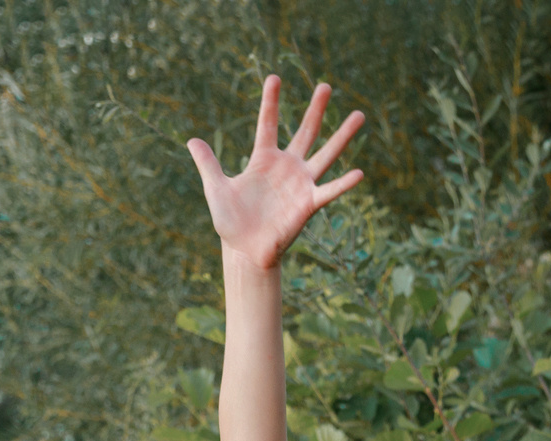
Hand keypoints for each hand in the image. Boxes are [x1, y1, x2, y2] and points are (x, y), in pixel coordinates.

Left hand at [187, 76, 363, 271]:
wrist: (244, 251)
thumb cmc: (231, 222)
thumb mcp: (216, 189)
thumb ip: (208, 164)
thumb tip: (191, 140)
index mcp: (263, 159)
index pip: (267, 124)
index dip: (270, 102)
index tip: (274, 78)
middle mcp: (286, 167)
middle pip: (305, 131)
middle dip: (315, 109)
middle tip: (326, 86)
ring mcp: (300, 184)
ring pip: (325, 154)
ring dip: (342, 136)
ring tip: (359, 115)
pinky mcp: (308, 204)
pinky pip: (328, 191)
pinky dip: (343, 183)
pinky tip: (359, 173)